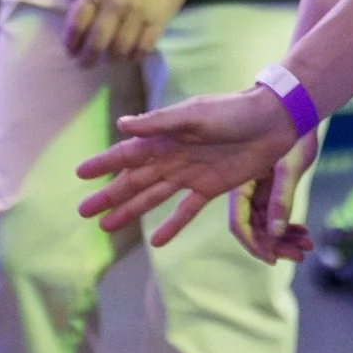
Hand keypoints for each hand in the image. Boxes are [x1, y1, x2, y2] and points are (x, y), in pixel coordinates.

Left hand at [65, 0, 193, 65]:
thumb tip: (85, 9)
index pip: (78, 23)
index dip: (72, 41)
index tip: (71, 50)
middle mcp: (114, 5)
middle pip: (97, 41)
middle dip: (88, 57)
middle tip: (86, 64)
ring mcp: (137, 14)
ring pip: (120, 48)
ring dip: (112, 58)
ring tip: (110, 60)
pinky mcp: (158, 19)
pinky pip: (144, 46)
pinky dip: (136, 55)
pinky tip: (132, 56)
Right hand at [77, 87, 295, 250]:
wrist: (272, 121)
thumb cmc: (233, 111)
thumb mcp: (195, 114)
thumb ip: (160, 123)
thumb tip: (122, 124)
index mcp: (164, 138)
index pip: (127, 154)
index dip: (104, 164)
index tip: (79, 174)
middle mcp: (172, 158)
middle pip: (133, 181)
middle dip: (108, 196)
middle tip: (83, 211)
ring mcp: (189, 175)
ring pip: (152, 197)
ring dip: (129, 211)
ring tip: (106, 226)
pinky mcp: (210, 188)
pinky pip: (186, 210)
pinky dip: (172, 226)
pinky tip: (156, 241)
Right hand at [231, 127, 319, 266]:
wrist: (299, 111)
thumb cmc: (293, 133)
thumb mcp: (290, 167)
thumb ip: (282, 198)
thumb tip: (277, 232)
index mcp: (240, 182)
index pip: (239, 223)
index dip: (254, 243)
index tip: (271, 258)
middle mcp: (245, 189)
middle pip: (255, 228)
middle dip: (274, 245)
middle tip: (299, 256)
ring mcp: (258, 190)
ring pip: (267, 224)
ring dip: (285, 238)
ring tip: (307, 246)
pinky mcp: (270, 188)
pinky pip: (277, 214)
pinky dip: (289, 226)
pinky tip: (305, 233)